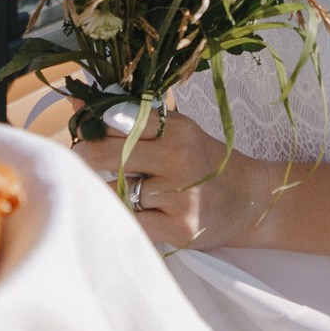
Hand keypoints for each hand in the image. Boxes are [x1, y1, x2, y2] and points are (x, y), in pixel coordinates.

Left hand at [71, 108, 271, 249]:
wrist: (251, 200)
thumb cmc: (206, 163)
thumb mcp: (177, 132)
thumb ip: (132, 120)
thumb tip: (77, 102)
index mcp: (177, 128)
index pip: (116, 120)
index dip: (91, 127)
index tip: (83, 133)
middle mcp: (179, 157)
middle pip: (105, 154)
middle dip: (85, 159)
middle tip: (83, 165)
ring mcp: (180, 194)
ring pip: (114, 192)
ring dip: (109, 194)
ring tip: (126, 193)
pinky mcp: (179, 228)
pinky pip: (129, 222)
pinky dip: (124, 219)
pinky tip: (137, 213)